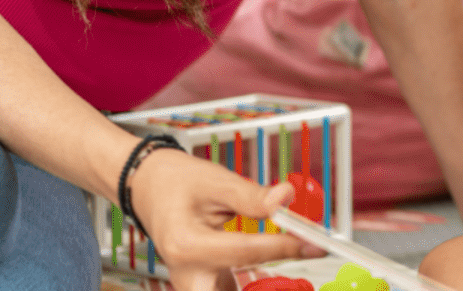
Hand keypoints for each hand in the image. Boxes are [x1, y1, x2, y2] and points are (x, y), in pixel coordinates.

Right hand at [129, 147, 323, 290]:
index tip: (314, 244)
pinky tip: (271, 281)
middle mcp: (186, 274)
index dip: (286, 247)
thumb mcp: (216, 181)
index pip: (247, 252)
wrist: (148, 185)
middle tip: (291, 285)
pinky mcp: (201, 285)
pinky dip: (248, 289)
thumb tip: (285, 199)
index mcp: (187, 245)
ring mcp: (191, 284)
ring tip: (285, 282)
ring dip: (254, 290)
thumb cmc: (177, 181)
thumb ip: (252, 195)